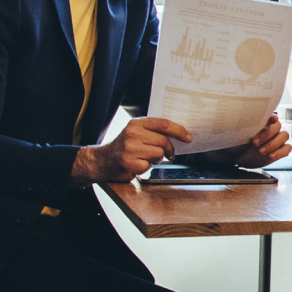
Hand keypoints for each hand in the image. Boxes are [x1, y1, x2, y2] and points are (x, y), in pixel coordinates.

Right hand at [72, 117, 190, 183]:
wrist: (103, 160)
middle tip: (170, 154)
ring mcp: (130, 148)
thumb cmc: (125, 146)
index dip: (179, 131)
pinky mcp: (129, 163)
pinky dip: (147, 168)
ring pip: (158, 154)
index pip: (163, 124)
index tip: (188, 137)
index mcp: (137, 123)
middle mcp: (132, 134)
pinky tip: (138, 164)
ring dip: (157, 159)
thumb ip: (153, 130)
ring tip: (147, 158)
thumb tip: (180, 134)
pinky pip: (149, 166)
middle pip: (163, 141)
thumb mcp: (136, 132)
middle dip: (170, 149)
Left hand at [209, 114, 291, 167]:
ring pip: (284, 136)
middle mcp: (271, 128)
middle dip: (267, 135)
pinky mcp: (278, 150)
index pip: (271, 115)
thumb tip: (239, 112)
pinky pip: (287, 149)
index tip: (270, 121)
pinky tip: (270, 156)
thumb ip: (242, 123)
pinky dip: (280, 152)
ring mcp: (276, 139)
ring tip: (261, 151)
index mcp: (262, 121)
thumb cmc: (235, 140)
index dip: (272, 118)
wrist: (235, 155)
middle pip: (278, 127)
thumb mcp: (236, 131)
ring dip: (273, 144)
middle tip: (254, 143)